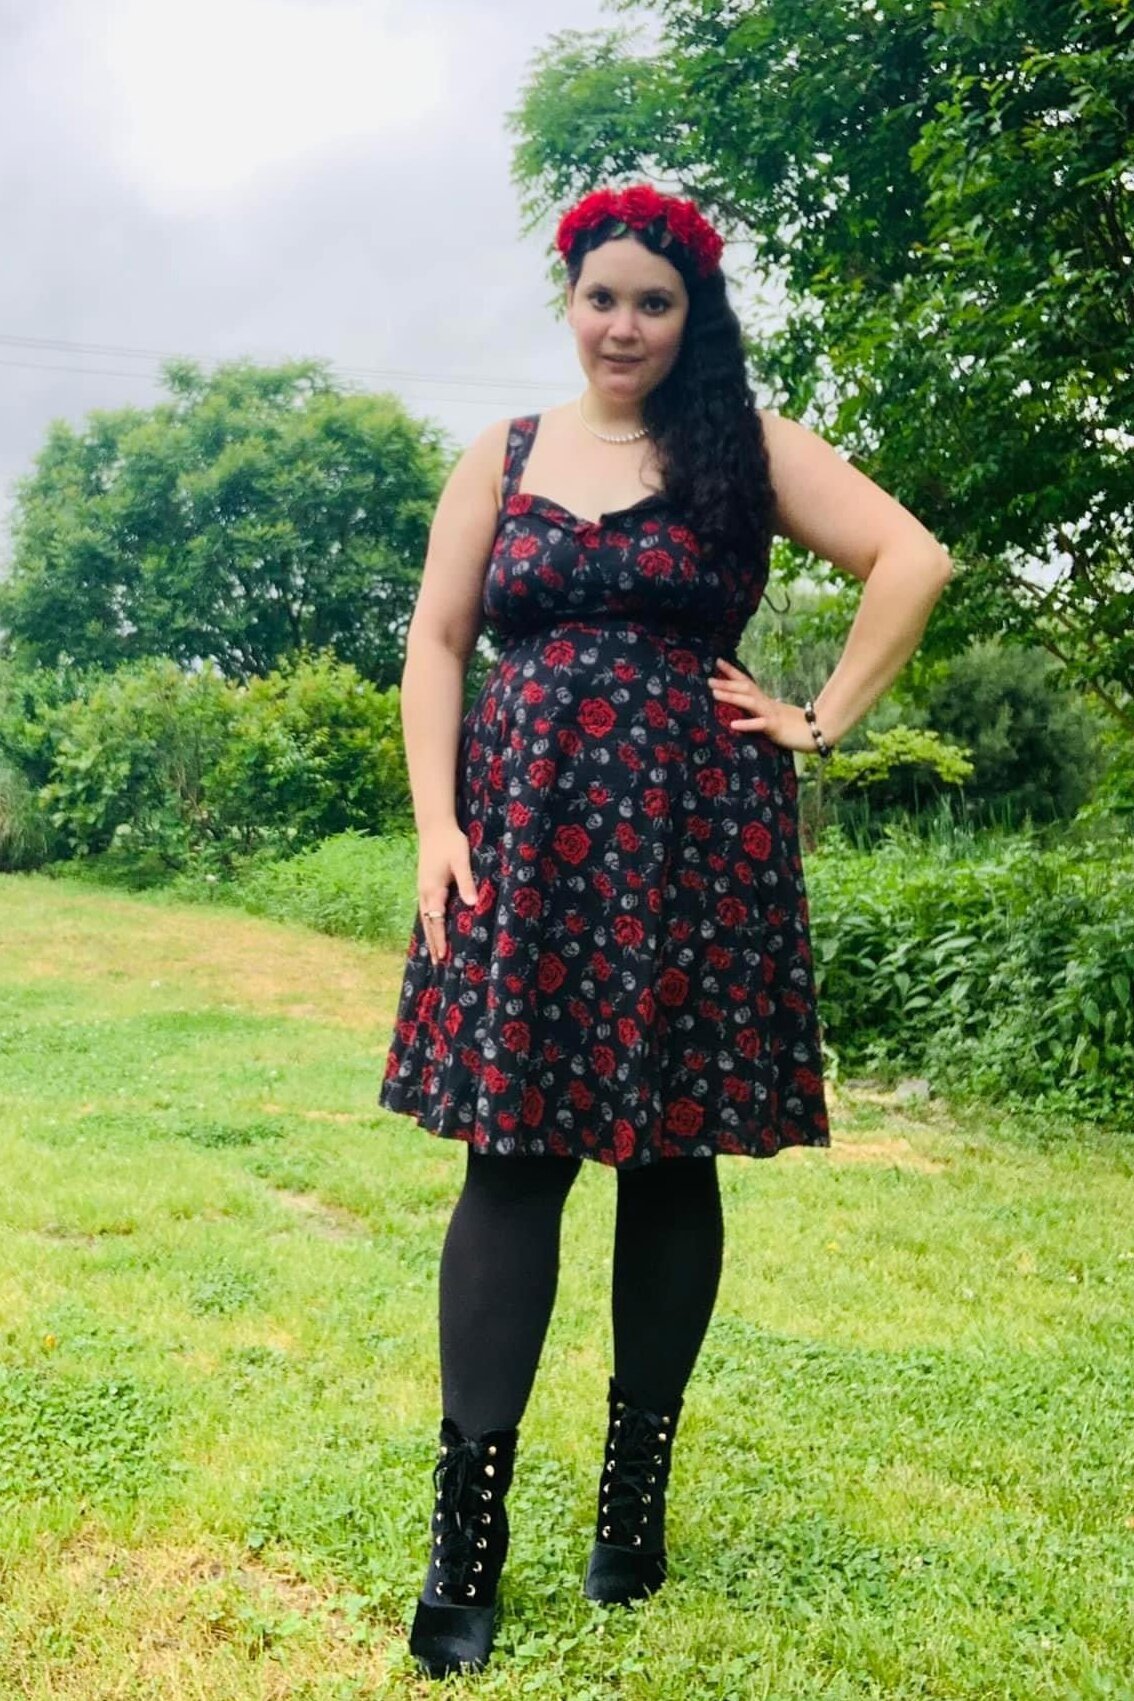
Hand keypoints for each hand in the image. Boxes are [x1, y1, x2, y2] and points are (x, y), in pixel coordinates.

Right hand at [418, 823, 478, 965]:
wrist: (434, 826)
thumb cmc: (451, 842)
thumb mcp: (462, 861)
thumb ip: (467, 883)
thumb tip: (472, 904)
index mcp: (433, 889)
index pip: (436, 920)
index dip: (440, 939)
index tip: (443, 956)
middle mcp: (425, 892)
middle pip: (428, 924)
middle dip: (433, 943)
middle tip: (437, 964)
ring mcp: (422, 888)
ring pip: (424, 918)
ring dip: (429, 935)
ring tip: (433, 952)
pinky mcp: (424, 884)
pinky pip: (425, 909)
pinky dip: (428, 923)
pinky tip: (432, 928)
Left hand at [708, 658, 817, 753]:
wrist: (818, 731)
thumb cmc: (797, 725)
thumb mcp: (775, 716)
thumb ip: (762, 711)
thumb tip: (750, 707)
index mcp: (765, 701)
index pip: (746, 682)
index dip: (732, 672)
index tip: (717, 661)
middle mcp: (766, 703)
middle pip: (744, 689)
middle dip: (726, 683)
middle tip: (708, 679)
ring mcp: (771, 714)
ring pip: (749, 703)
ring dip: (732, 697)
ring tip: (715, 694)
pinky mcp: (775, 727)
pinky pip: (760, 725)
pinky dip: (746, 724)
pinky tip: (733, 724)